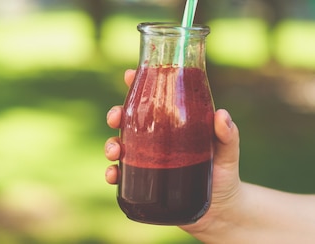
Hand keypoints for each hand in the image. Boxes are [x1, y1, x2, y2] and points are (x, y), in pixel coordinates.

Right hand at [104, 69, 241, 232]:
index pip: (152, 100)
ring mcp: (146, 161)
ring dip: (110, 144)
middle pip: (128, 121)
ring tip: (114, 151)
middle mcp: (154, 141)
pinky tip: (113, 174)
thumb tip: (221, 115)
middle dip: (116, 115)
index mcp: (172, 126)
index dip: (138, 85)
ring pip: (119, 146)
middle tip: (115, 117)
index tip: (129, 75)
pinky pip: (121, 176)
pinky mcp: (143, 183)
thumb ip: (228, 135)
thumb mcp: (228, 152)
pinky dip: (112, 173)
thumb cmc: (225, 175)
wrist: (220, 212)